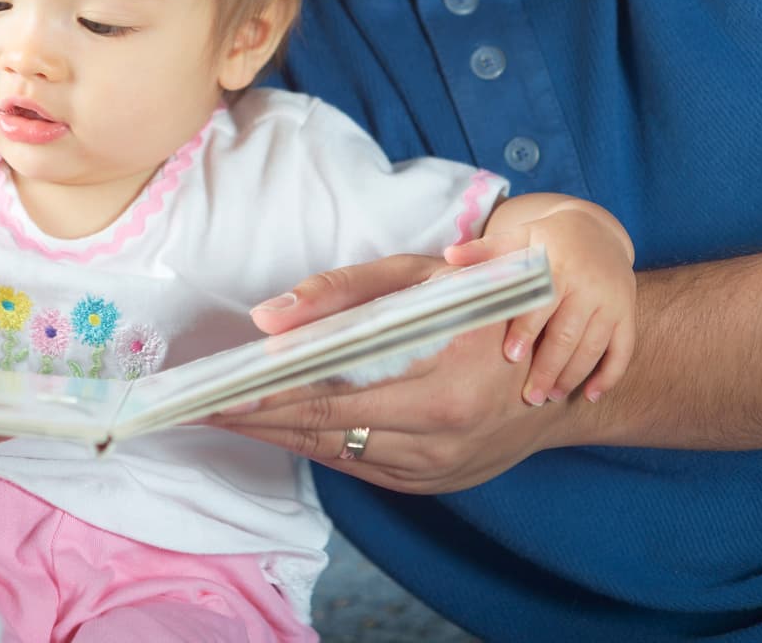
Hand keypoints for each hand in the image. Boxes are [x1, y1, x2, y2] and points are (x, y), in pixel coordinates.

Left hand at [208, 255, 574, 493]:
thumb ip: (344, 291)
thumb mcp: (423, 277)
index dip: (265, 397)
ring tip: (229, 414)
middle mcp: (441, 436)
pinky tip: (285, 426)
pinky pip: (362, 466)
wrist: (560, 374)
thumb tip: (269, 317)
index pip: (330, 397)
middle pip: (325, 432)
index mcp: (441, 381)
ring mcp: (439, 467)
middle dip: (256, 420)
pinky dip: (319, 445)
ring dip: (279, 434)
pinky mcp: (435, 483)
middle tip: (201, 406)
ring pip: (339, 455)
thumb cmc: (487, 304)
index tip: (214, 390)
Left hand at [445, 205, 635, 405]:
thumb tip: (448, 256)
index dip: (526, 330)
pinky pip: (623, 350)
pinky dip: (610, 376)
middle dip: (549, 367)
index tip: (510, 356)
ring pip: (594, 346)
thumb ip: (484, 250)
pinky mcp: (627, 315)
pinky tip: (591, 396)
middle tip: (530, 397)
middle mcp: (590, 285)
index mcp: (559, 265)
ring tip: (551, 396)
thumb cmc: (546, 239)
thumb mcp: (517, 236)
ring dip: (573, 375)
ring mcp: (612, 302)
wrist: (596, 230)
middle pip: (569, 333)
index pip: (541, 303)